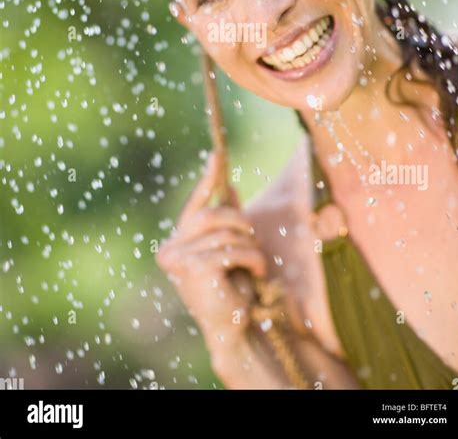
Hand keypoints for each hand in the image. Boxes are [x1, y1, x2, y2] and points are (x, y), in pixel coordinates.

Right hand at [156, 152, 267, 362]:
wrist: (234, 331)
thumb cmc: (231, 291)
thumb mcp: (230, 249)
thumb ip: (226, 222)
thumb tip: (229, 187)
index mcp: (176, 244)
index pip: (194, 206)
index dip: (207, 181)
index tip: (216, 155)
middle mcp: (170, 251)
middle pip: (210, 215)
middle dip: (239, 221)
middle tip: (253, 236)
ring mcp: (180, 262)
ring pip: (225, 233)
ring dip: (250, 245)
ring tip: (257, 262)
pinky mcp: (196, 270)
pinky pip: (232, 249)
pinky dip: (252, 257)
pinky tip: (257, 272)